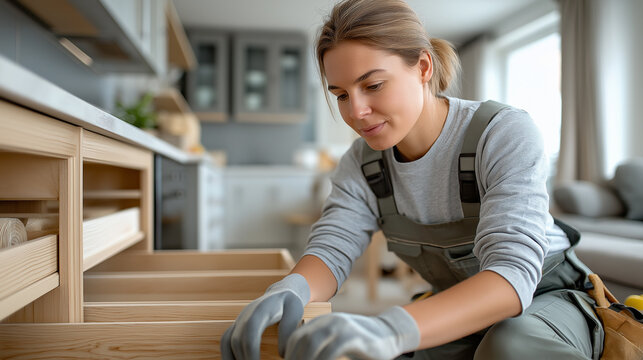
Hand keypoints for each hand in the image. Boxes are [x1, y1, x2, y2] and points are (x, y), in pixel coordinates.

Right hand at [221, 273, 310, 359]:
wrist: (280, 291)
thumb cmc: (290, 304)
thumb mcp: (294, 312)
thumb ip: (288, 330)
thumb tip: (282, 354)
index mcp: (260, 310)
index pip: (250, 334)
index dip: (251, 353)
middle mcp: (245, 314)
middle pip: (236, 340)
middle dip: (242, 359)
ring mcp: (238, 319)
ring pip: (227, 341)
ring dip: (231, 358)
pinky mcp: (236, 325)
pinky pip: (226, 341)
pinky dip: (227, 355)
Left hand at [285, 306, 419, 359]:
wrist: (388, 334)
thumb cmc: (359, 342)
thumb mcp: (336, 341)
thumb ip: (320, 346)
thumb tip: (300, 356)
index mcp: (322, 322)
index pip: (296, 337)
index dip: (289, 354)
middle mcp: (330, 321)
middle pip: (303, 341)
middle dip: (296, 358)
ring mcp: (342, 327)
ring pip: (313, 345)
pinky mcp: (354, 337)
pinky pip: (331, 351)